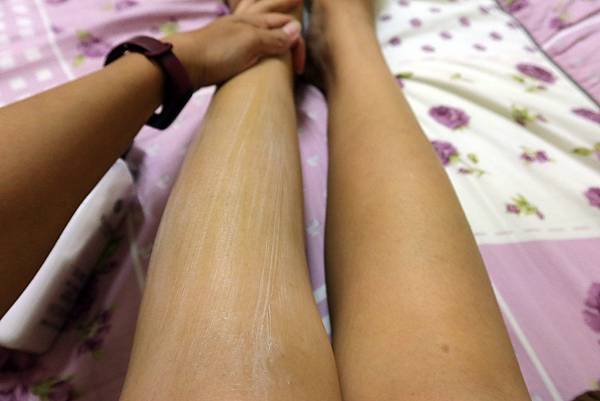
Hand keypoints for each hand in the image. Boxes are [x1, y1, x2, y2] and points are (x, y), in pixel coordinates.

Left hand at [168, 0, 304, 89]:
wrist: (185, 63)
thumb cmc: (218, 52)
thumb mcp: (251, 43)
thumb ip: (274, 37)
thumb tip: (296, 28)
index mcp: (254, 21)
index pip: (284, 25)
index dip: (296, 43)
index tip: (298, 69)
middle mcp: (244, 22)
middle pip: (269, 10)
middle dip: (283, 4)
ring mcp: (231, 31)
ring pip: (254, 13)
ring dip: (266, 7)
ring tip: (272, 4)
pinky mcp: (222, 43)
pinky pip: (241, 25)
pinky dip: (249, 18)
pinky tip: (247, 25)